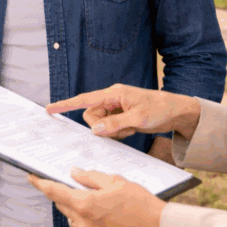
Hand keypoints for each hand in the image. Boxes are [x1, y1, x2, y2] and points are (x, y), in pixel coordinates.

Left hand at [28, 168, 164, 226]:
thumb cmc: (139, 202)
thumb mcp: (114, 181)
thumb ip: (90, 177)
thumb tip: (74, 173)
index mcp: (84, 204)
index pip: (54, 192)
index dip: (40, 183)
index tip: (31, 177)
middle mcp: (83, 221)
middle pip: (62, 205)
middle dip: (62, 193)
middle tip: (69, 181)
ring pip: (73, 216)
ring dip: (75, 205)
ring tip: (90, 194)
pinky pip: (85, 226)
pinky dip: (87, 216)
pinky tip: (102, 209)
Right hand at [45, 84, 200, 140]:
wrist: (177, 112)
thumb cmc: (160, 109)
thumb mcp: (138, 119)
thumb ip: (114, 124)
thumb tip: (95, 130)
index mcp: (113, 94)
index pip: (84, 99)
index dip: (66, 105)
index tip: (49, 109)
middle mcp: (112, 99)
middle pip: (91, 116)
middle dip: (102, 127)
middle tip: (123, 129)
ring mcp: (116, 109)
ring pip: (100, 125)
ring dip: (112, 131)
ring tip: (130, 129)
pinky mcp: (121, 117)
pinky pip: (110, 128)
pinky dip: (119, 132)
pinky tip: (132, 130)